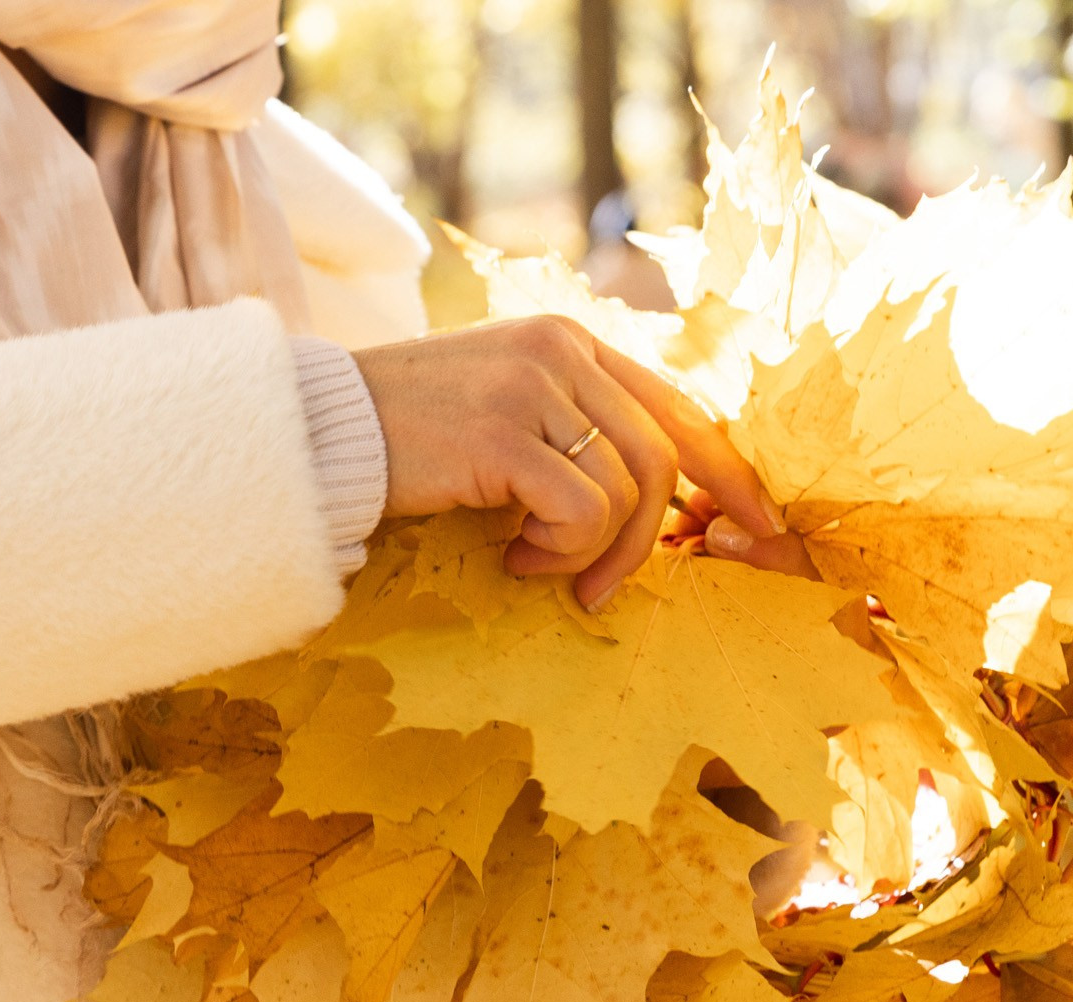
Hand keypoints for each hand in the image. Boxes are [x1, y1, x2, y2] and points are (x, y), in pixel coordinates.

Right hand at [353, 317, 809, 609]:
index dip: (728, 471)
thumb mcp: (502, 413)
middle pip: (663, 454)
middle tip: (603, 591)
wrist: (316, 432)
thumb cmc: (404, 440)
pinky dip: (557, 550)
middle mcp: (561, 349)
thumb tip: (648, 501)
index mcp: (569, 340)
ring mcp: (532, 387)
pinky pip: (580, 511)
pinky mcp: (503, 435)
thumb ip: (570, 431)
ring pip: (626, 489)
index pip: (678, 404)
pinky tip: (509, 556)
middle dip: (650, 539)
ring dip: (593, 552)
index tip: (756, 527)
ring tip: (535, 567)